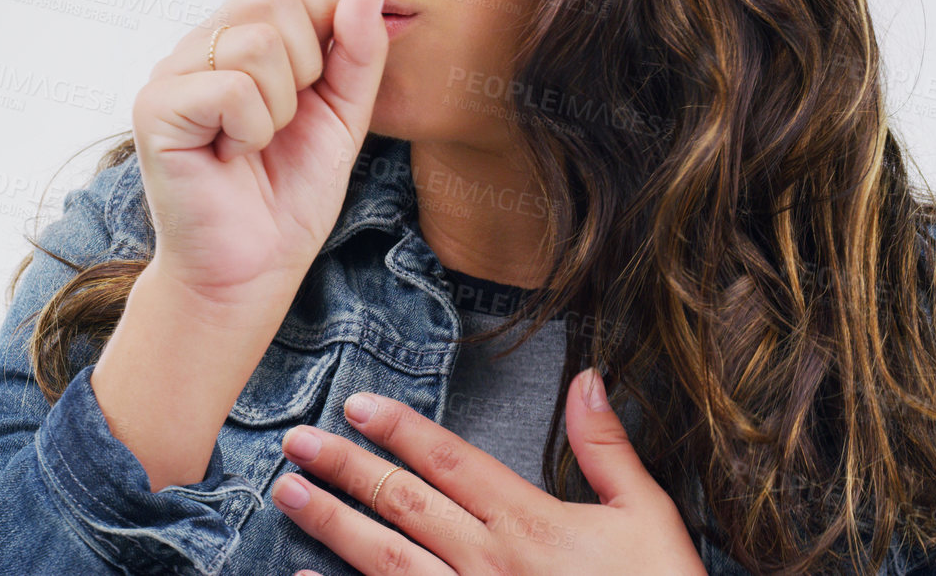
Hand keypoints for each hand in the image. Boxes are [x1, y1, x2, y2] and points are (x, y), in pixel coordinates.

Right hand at [130, 0, 388, 305]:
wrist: (253, 267)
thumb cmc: (292, 191)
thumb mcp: (346, 110)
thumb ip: (360, 46)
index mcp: (241, 30)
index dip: (321, 17)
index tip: (312, 83)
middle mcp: (201, 39)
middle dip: (307, 65)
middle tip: (282, 119)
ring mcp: (172, 70)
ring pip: (257, 41)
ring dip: (280, 105)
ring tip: (256, 140)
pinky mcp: (156, 107)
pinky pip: (232, 87)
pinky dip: (253, 129)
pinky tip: (232, 155)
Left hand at [269, 366, 708, 575]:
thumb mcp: (647, 517)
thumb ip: (607, 448)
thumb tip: (587, 378)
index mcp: (529, 523)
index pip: (450, 462)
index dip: (401, 430)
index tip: (356, 405)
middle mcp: (488, 563)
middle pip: (403, 504)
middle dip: (346, 467)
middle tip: (296, 439)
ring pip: (386, 560)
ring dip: (332, 523)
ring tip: (288, 492)